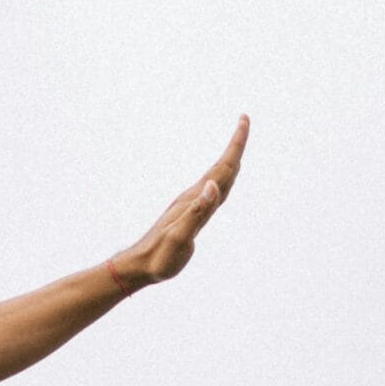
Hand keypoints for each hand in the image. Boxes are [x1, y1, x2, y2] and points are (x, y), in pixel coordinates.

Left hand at [106, 117, 248, 291]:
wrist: (140, 265)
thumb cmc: (160, 256)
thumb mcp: (180, 237)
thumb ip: (197, 211)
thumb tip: (212, 184)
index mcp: (195, 200)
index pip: (221, 168)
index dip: (235, 146)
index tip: (243, 120)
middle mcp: (193, 197)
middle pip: (220, 167)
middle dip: (235, 145)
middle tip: (244, 121)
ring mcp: (190, 205)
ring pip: (216, 177)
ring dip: (229, 160)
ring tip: (238, 145)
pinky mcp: (188, 214)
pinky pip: (210, 191)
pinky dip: (220, 180)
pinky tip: (218, 182)